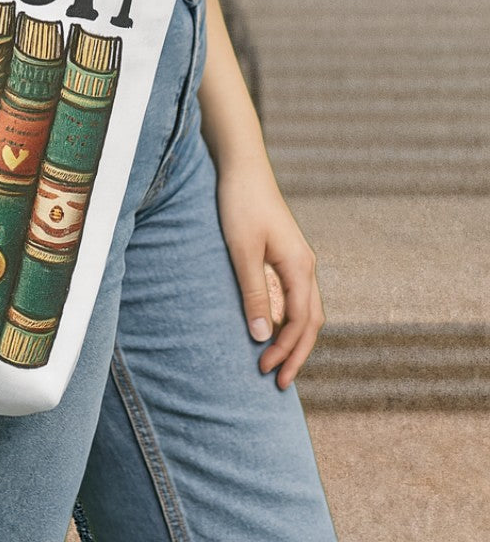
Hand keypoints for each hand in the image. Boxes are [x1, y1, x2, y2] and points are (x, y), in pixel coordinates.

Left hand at [215, 157, 325, 389]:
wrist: (243, 169)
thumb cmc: (240, 205)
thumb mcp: (242, 251)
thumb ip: (254, 293)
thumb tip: (262, 336)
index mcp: (299, 267)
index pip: (301, 322)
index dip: (287, 351)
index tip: (267, 371)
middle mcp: (305, 266)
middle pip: (311, 322)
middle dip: (296, 354)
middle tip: (277, 382)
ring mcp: (298, 261)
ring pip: (307, 310)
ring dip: (294, 339)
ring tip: (277, 363)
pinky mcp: (286, 255)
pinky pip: (296, 297)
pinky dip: (289, 320)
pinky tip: (274, 329)